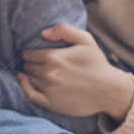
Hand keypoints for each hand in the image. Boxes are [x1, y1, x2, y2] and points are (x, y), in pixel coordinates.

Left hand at [17, 23, 133, 121]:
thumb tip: (43, 33)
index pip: (29, 53)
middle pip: (27, 66)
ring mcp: (49, 89)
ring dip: (28, 74)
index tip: (34, 53)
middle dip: (29, 63)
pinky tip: (24, 81)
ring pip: (28, 78)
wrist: (109, 91)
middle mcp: (49, 73)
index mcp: (54, 57)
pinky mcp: (51, 103)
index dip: (30, 52)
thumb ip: (65, 30)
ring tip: (33, 71)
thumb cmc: (98, 65)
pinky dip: (24, 86)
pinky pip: (29, 95)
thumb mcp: (86, 40)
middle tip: (35, 63)